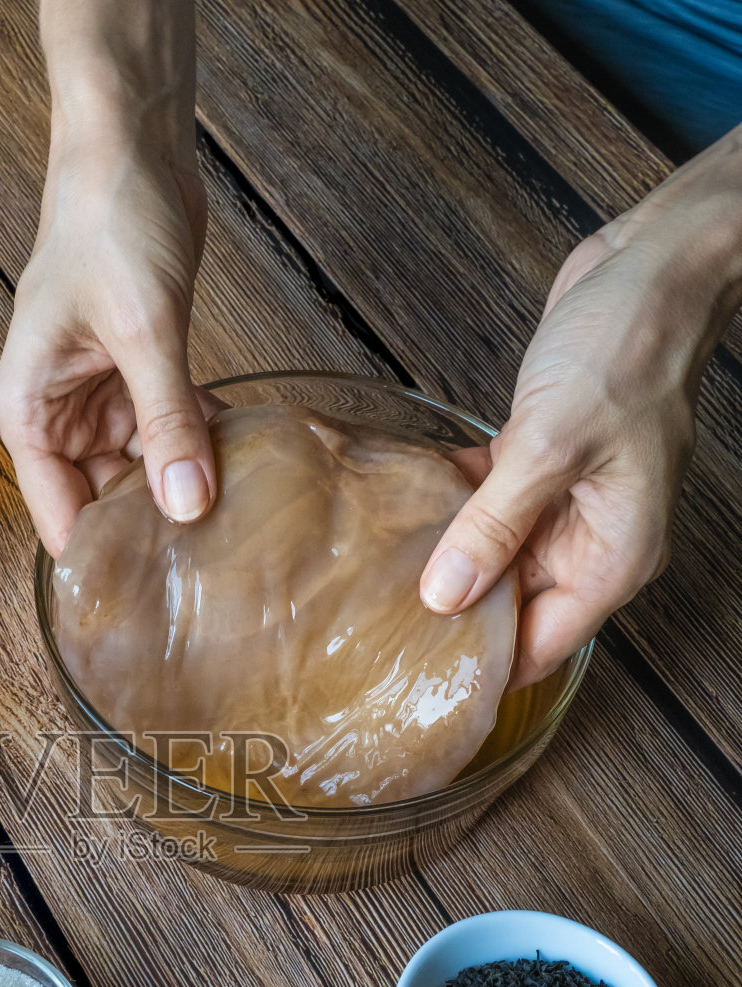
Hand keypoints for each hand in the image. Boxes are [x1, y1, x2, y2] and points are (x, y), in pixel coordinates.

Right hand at [0, 136, 214, 555]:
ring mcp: (101, 400)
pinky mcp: (140, 377)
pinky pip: (172, 433)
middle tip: (215, 573)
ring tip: (238, 526)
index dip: (103, 565)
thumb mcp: (143, 331)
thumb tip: (188, 505)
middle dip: (154, 531)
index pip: (59, 518)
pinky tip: (242, 464)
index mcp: (29, 413)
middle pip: (104, 504)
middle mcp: (58, 416)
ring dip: (187, 487)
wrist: (131, 146)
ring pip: (144, 472)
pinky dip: (203, 444)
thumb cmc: (106, 221)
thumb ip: (167, 422)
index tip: (153, 607)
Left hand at [420, 132, 741, 686]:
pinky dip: (446, 507)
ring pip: (491, 557)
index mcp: (612, 557)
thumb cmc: (628, 349)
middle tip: (373, 631)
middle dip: (451, 616)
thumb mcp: (550, 444)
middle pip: (511, 608)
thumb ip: (494, 524)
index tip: (418, 681)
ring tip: (371, 581)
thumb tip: (445, 596)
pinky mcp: (537, 464)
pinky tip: (393, 511)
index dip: (484, 668)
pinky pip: (484, 506)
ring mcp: (563, 503)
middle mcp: (589, 540)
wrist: (651, 268)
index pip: (542, 646)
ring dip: (441, 560)